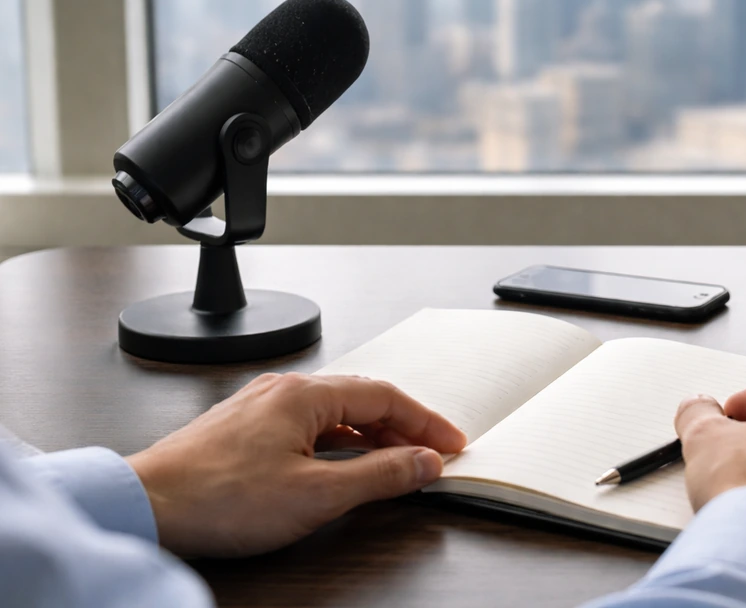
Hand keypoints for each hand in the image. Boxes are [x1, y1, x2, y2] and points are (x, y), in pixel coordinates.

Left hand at [128, 372, 465, 558]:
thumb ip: (379, 476)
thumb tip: (423, 463)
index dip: (426, 421)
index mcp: (305, 394)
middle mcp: (284, 389)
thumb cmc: (218, 498)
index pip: (386, 396)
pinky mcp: (245, 428)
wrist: (144, 505)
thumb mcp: (316, 494)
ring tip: (393, 462)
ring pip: (334, 412)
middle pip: (362, 399)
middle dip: (402, 427)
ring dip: (370, 435)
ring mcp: (262, 406)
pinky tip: (341, 464)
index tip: (451, 444)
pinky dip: (338, 441)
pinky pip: (308, 424)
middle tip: (430, 455)